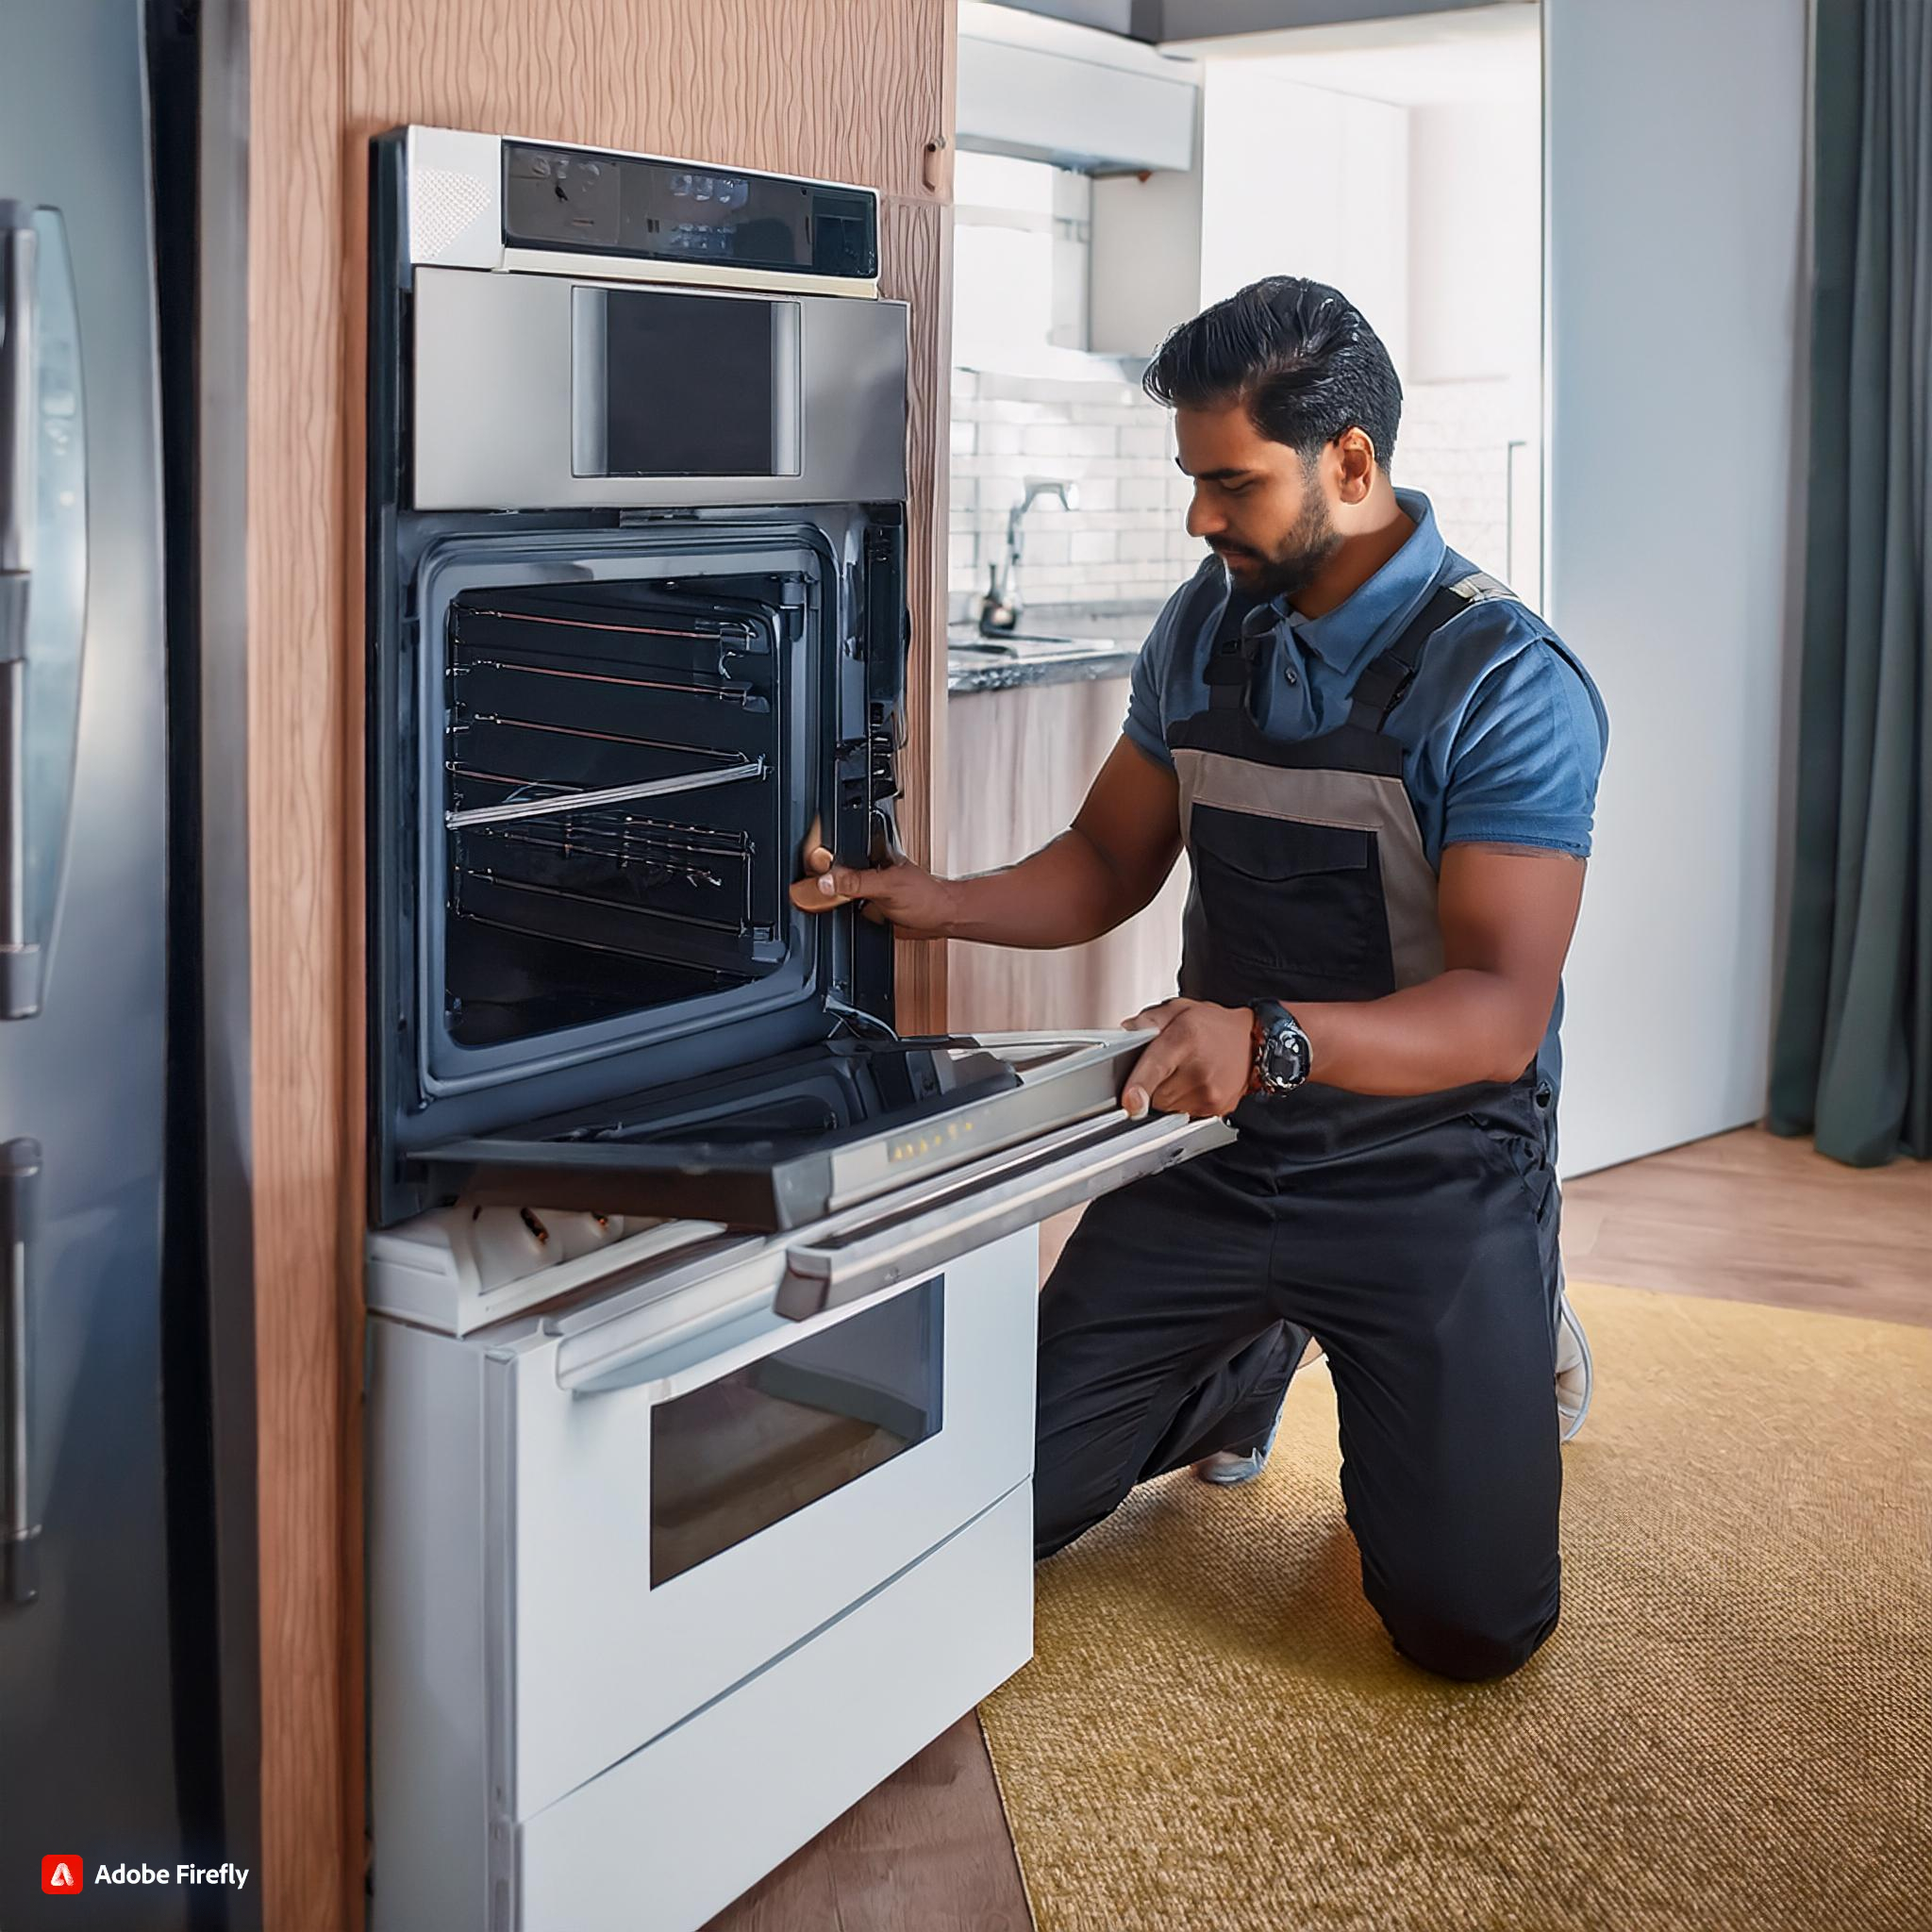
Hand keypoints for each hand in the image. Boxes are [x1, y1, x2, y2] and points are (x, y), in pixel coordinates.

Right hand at [788, 817, 955, 939]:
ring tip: (815, 901)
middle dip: (817, 880)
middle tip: (802, 888)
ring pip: (836, 891)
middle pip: (831, 871)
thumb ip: (856, 883)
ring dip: (826, 899)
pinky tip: (833, 915)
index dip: (816, 857)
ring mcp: (865, 888)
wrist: (940, 920)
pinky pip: (843, 909)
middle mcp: (866, 868)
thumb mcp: (887, 886)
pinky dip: (836, 913)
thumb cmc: (927, 896)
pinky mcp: (866, 907)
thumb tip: (826, 882)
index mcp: (871, 852)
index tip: (800, 869)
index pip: (837, 849)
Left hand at [1119, 998, 1252, 1119]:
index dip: (1139, 1086)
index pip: (1157, 1067)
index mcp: (1186, 1038)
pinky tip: (1192, 1084)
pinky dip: (1180, 1102)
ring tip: (1182, 1073)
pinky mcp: (1215, 1109)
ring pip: (1166, 1107)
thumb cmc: (1214, 1026)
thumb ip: (1148, 1020)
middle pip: (1154, 1093)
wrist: (1252, 1042)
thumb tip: (1127, 1032)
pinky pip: (1182, 1114)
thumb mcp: (1179, 1009)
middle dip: (1150, 1084)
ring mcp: (1210, 1093)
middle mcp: (1200, 1069)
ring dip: (1165, 1094)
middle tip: (1167, 1065)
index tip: (1130, 1101)